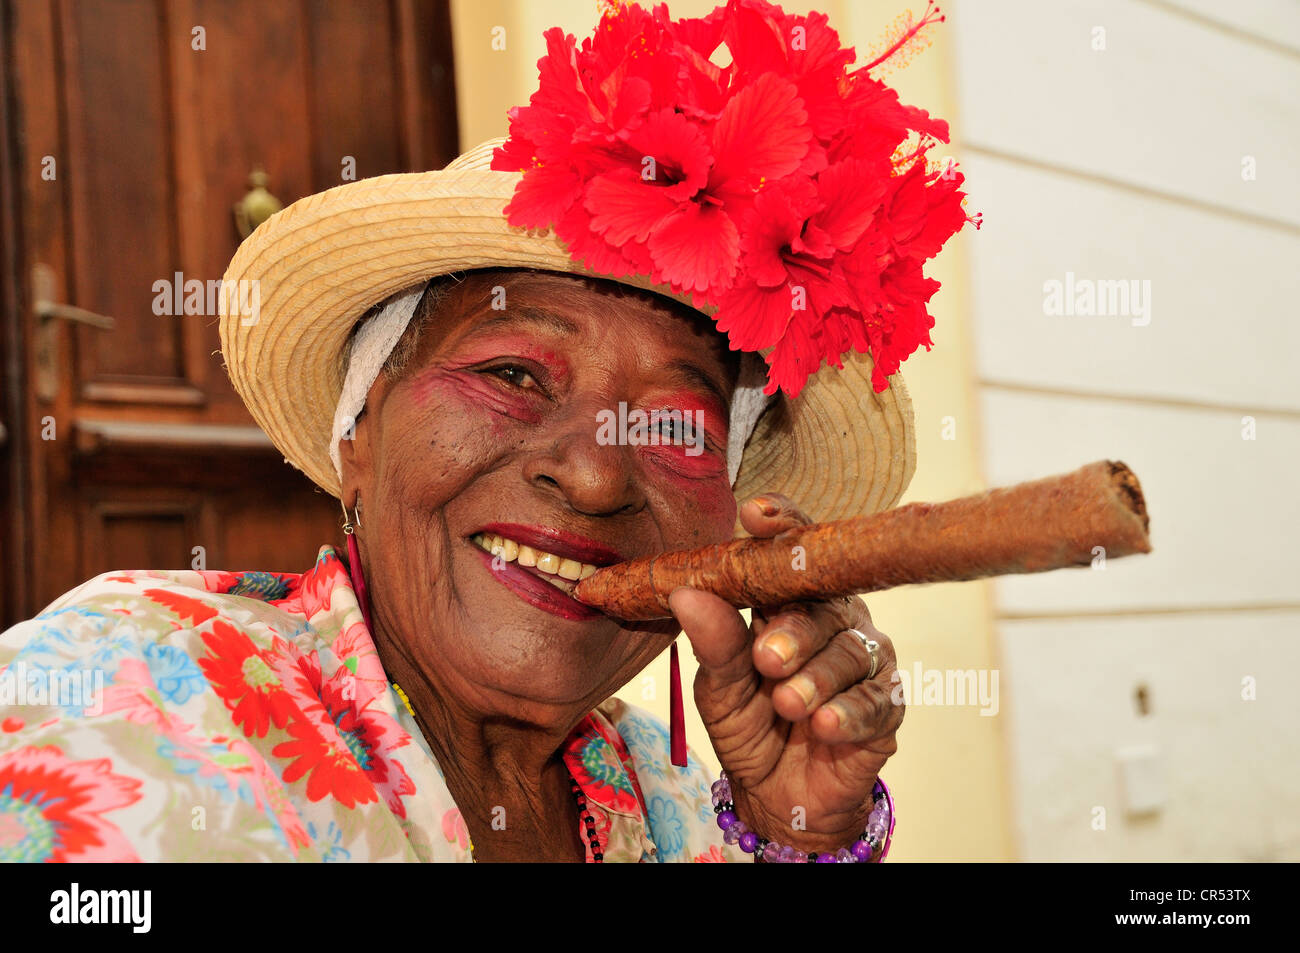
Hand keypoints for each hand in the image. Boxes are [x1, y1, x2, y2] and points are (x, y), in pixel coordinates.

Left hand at [668, 493, 902, 854]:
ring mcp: (866, 661)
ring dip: (816, 678)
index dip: (782, 524)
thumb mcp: (720, 688)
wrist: (778, 796)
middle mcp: (834, 621)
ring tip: (787, 704)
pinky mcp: (886, 706)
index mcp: (791, 603)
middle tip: (766, 658)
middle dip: (795, 630)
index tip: (755, 514)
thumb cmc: (750, 725)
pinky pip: (875, 701)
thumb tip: (685, 593)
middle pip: (824, 606)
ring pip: (850, 653)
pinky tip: (825, 725)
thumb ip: (713, 642)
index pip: (794, 551)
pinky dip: (848, 713)